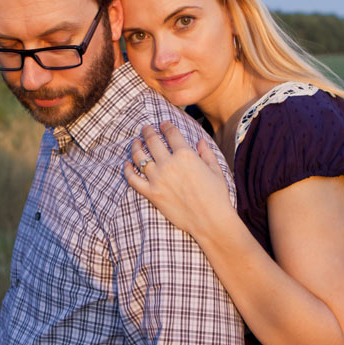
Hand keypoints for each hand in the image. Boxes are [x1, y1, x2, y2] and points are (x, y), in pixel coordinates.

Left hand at [123, 121, 235, 237]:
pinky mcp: (151, 193)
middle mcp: (169, 163)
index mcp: (186, 154)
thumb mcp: (216, 170)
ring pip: (140, 157)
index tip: (162, 124)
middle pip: (152, 141)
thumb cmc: (217, 195)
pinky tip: (127, 164)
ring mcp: (158, 178)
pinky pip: (133, 179)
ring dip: (135, 147)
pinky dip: (128, 170)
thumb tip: (200, 141)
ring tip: (135, 142)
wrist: (210, 220)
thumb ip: (206, 153)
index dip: (165, 126)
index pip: (171, 133)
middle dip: (147, 131)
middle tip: (145, 128)